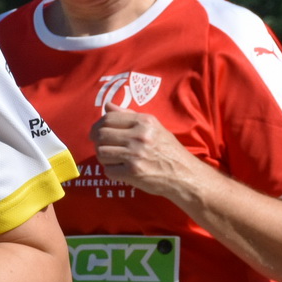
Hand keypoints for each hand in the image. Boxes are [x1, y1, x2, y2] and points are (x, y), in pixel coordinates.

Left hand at [91, 109, 206, 200]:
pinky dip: (112, 172)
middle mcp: (140, 136)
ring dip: (104, 158)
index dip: (97, 126)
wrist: (186, 175)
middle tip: (104, 147)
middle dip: (98, 142)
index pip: (108, 118)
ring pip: (101, 153)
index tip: (96, 133)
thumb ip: (129, 116)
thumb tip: (107, 105)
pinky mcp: (133, 172)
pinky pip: (108, 170)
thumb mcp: (154, 127)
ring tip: (115, 159)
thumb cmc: (168, 150)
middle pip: (101, 135)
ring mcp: (136, 155)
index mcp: (144, 122)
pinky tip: (122, 170)